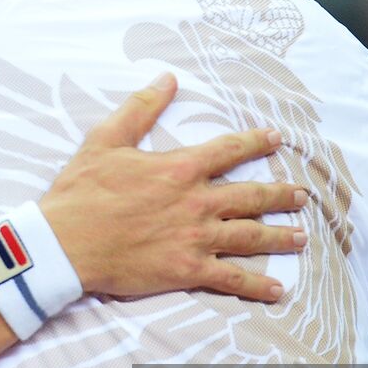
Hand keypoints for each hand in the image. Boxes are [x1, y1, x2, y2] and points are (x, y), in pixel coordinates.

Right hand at [39, 73, 308, 302]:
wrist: (65, 244)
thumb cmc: (82, 192)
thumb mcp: (106, 139)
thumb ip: (141, 108)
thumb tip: (167, 79)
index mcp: (180, 168)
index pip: (229, 150)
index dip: (256, 142)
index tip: (276, 138)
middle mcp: (197, 202)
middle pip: (251, 196)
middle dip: (280, 195)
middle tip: (301, 195)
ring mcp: (196, 238)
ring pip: (251, 236)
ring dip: (280, 236)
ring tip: (302, 235)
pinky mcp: (188, 270)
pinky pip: (232, 279)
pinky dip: (258, 284)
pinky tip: (279, 289)